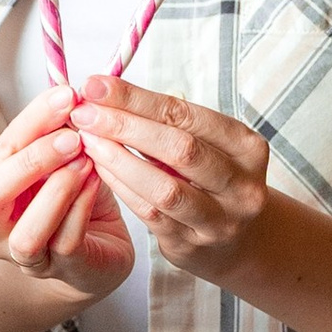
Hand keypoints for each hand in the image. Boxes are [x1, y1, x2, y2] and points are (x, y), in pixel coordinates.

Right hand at [0, 85, 133, 299]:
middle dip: (31, 160)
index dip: (31, 122)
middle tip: (73, 135)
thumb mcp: (63, 164)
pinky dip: (82, 208)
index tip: (66, 95)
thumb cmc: (75, 204)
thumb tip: (74, 94)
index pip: (0, 152)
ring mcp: (28, 258)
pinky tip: (98, 181)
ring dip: (57, 191)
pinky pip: (66, 243)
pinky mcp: (65, 272)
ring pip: (27, 233)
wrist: (95, 260)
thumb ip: (60, 136)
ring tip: (86, 161)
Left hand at [69, 74, 270, 287]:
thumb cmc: (211, 178)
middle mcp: (241, 185)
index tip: (95, 86)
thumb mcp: (205, 145)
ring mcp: (220, 220)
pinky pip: (149, 213)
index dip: (137, 98)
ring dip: (118, 160)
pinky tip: (98, 168)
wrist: (235, 241)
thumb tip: (104, 92)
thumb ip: (165, 121)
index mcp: (247, 147)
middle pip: (179, 148)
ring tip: (87, 140)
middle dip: (124, 126)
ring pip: (163, 188)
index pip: (186, 115)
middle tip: (83, 112)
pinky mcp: (192, 245)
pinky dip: (121, 187)